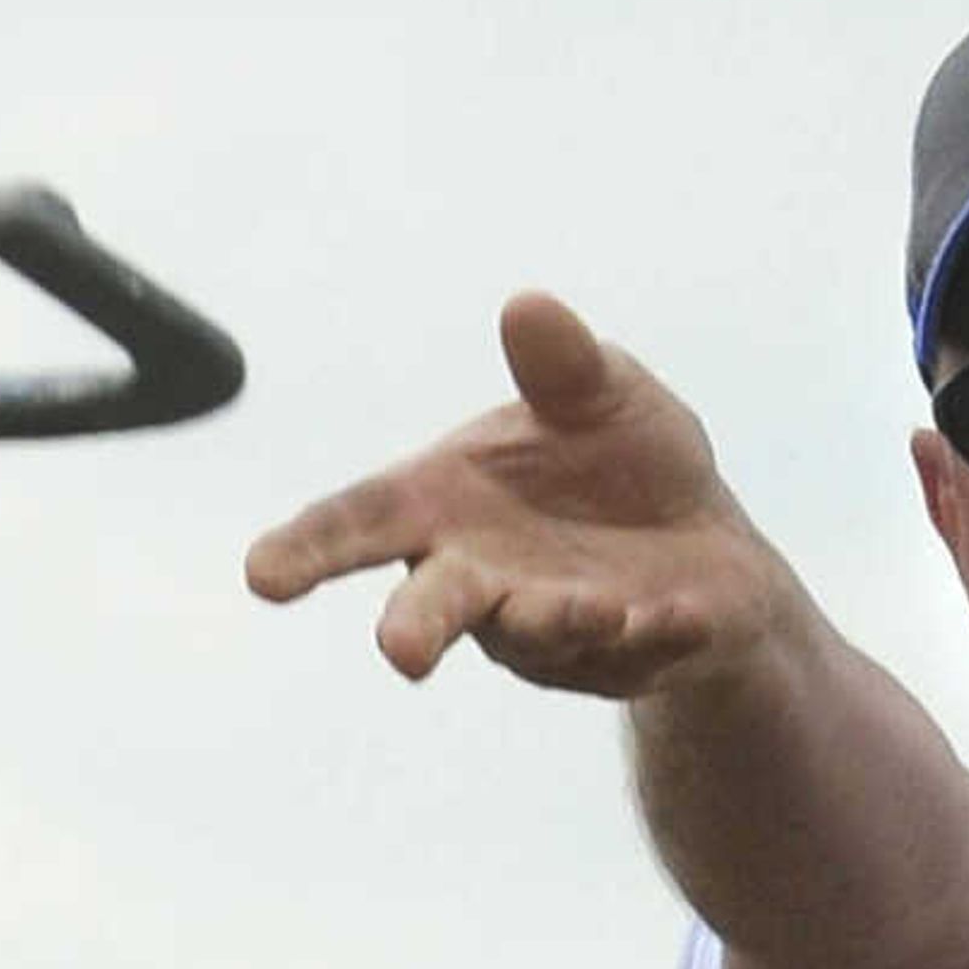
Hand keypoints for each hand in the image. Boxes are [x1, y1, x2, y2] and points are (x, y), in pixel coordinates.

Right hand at [244, 291, 784, 698]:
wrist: (708, 545)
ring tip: (597, 606)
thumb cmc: (621, 460)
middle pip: (434, 609)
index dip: (309, 549)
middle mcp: (482, 580)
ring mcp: (549, 633)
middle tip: (399, 654)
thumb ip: (562, 365)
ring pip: (537, 636)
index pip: (361, 523)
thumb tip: (529, 307)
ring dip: (559, 622)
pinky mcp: (625, 660)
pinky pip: (636, 651)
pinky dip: (656, 633)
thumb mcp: (604, 394)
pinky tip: (680, 613)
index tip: (260, 577)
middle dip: (418, 630)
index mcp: (444, 505)